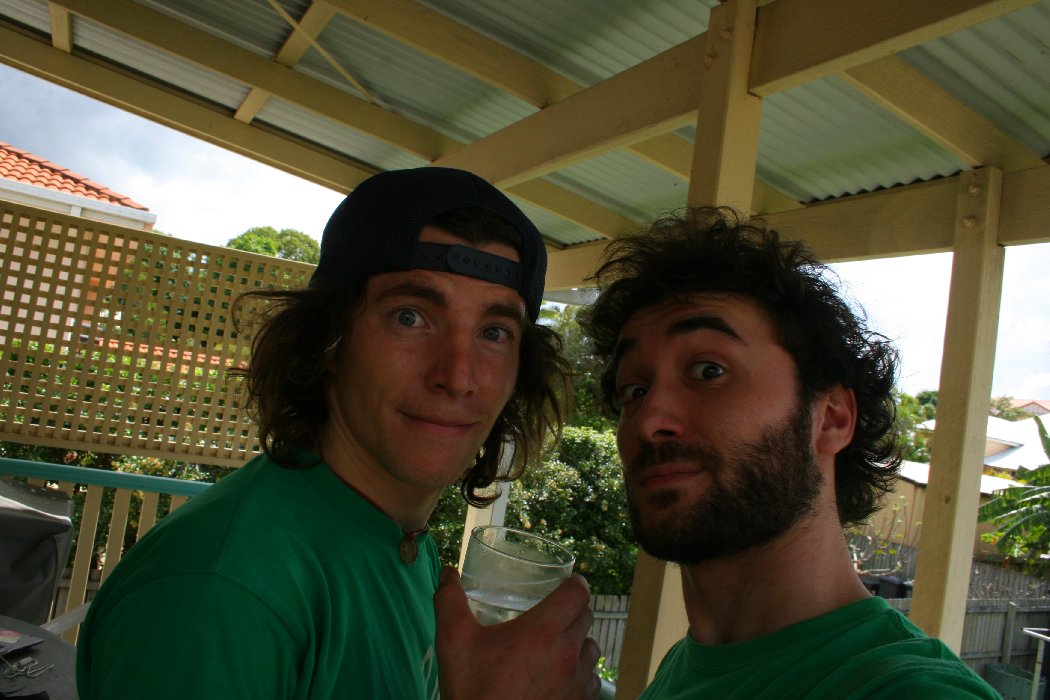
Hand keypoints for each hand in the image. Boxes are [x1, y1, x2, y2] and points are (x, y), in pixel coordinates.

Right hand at [434, 566, 601, 699]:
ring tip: (560, 644)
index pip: (577, 593)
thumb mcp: (454, 640)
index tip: (567, 583)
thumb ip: (450, 600)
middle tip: (555, 612)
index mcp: (542, 631)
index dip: (575, 583)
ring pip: (592, 649)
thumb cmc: (472, 689)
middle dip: (574, 610)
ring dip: (580, 641)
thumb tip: (447, 572)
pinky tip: (563, 676)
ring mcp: (576, 683)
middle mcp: (567, 654)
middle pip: (586, 617)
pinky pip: (592, 680)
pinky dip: (583, 673)